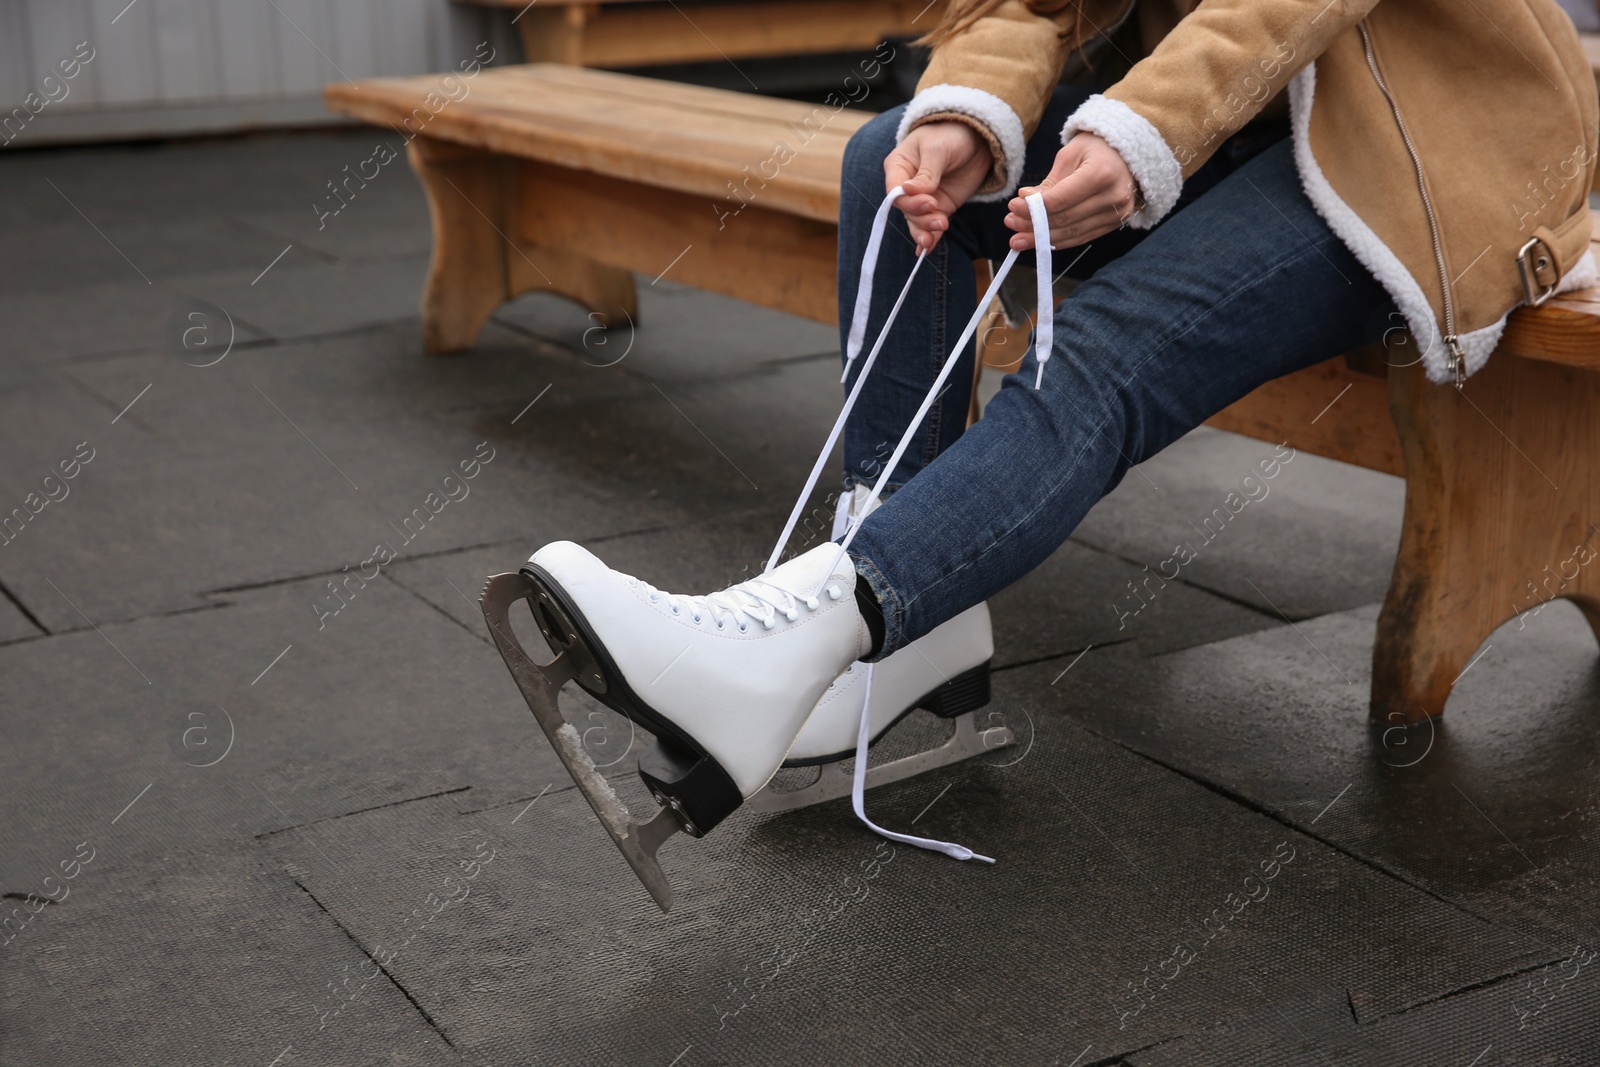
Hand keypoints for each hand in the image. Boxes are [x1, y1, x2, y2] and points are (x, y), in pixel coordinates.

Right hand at [883, 121, 993, 250]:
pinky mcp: (939, 207)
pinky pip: (931, 225)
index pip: (894, 192)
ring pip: (917, 221)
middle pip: (906, 210)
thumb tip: (909, 191)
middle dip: (921, 217)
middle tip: (941, 219)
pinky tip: (928, 250)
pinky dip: (931, 237)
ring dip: (927, 230)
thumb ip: (926, 173)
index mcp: (898, 166)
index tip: (929, 202)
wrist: (977, 138)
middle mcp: (907, 186)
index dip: (909, 202)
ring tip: (941, 228)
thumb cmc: (950, 134)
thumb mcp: (937, 149)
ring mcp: (923, 199)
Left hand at [1005, 133, 1139, 250]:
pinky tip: (1038, 241)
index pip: (1061, 199)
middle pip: (1065, 219)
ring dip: (1041, 238)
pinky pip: (1082, 237)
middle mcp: (1113, 196)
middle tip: (1010, 224)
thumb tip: (1024, 201)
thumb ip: (1049, 181)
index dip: (1034, 208)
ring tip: (1017, 238)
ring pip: (1072, 233)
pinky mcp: (1115, 224)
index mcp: (1101, 173)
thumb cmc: (1097, 149)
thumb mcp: (1071, 154)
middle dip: (1033, 224)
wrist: (1130, 155)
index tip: (1012, 207)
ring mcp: (1117, 214)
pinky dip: (1058, 241)